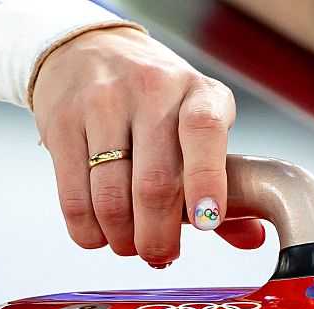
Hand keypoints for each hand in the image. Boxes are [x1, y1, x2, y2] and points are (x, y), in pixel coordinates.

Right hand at [32, 27, 263, 266]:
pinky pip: (74, 197)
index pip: (205, 131)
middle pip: (154, 184)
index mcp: (199, 94)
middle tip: (159, 254)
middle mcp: (152, 91)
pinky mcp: (62, 122)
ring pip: (111, 198)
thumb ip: (224, 181)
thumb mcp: (198, 123)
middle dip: (157, 236)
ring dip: (122, 238)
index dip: (207, 181)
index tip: (207, 221)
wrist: (91, 49)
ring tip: (129, 244)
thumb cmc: (157, 100)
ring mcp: (102, 104)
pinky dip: (88, 230)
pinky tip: (99, 233)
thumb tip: (250, 237)